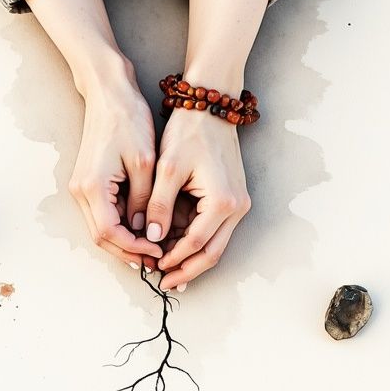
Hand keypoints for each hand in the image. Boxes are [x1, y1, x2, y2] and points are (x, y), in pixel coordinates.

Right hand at [68, 56, 163, 269]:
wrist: (108, 94)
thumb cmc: (128, 121)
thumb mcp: (145, 162)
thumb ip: (144, 200)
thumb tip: (144, 230)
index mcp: (93, 187)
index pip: (109, 233)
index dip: (133, 248)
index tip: (156, 251)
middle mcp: (80, 191)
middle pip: (100, 237)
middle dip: (127, 251)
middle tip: (154, 259)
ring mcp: (81, 187)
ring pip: (99, 228)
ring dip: (123, 241)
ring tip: (151, 247)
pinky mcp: (87, 182)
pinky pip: (101, 214)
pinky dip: (119, 226)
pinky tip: (140, 228)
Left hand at [146, 107, 250, 290]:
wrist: (211, 108)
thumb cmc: (189, 133)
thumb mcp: (167, 169)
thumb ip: (158, 206)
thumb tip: (151, 237)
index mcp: (222, 201)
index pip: (196, 243)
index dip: (173, 259)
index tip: (153, 268)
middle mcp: (237, 207)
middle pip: (213, 253)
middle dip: (187, 270)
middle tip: (164, 283)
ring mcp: (238, 204)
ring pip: (216, 244)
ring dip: (192, 259)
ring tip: (168, 272)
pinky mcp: (233, 198)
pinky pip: (215, 229)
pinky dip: (197, 242)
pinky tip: (176, 248)